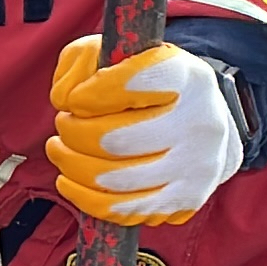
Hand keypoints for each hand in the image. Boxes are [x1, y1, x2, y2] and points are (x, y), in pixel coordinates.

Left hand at [47, 36, 243, 225]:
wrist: (205, 124)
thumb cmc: (152, 88)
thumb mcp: (122, 55)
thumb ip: (84, 60)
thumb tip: (64, 97)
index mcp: (186, 77)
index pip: (132, 82)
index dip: (90, 94)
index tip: (75, 99)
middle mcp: (199, 122)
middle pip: (113, 139)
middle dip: (73, 133)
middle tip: (64, 124)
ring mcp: (196, 167)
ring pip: (112, 179)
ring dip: (71, 165)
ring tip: (61, 149)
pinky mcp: (185, 200)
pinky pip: (121, 210)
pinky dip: (83, 197)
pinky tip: (69, 179)